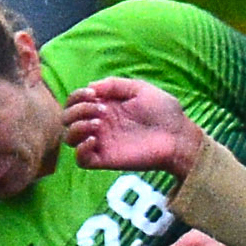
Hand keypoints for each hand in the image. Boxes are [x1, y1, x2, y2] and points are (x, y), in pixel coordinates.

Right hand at [60, 77, 204, 176]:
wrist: (178, 136)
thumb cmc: (164, 111)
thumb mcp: (140, 89)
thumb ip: (115, 84)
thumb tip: (91, 87)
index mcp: (105, 106)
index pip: (75, 101)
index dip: (77, 96)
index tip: (92, 94)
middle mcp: (99, 124)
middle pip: (67, 118)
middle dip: (76, 110)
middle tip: (100, 110)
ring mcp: (101, 142)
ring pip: (69, 138)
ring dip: (76, 127)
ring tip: (97, 125)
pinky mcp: (106, 160)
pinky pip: (81, 160)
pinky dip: (80, 149)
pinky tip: (94, 140)